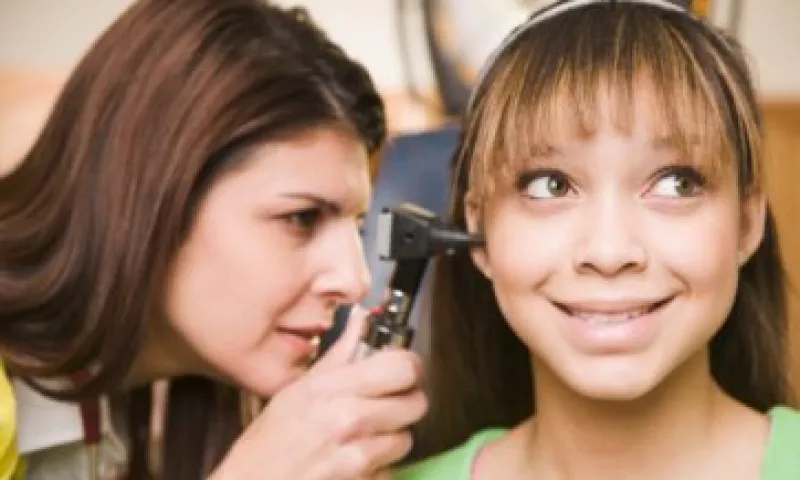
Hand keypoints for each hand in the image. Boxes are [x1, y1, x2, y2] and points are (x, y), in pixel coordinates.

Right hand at [210, 307, 426, 479]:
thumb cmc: (268, 445)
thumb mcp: (297, 391)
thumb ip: (339, 356)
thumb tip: (360, 320)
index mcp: (332, 389)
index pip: (403, 366)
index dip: (409, 367)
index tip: (404, 371)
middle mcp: (349, 420)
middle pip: (416, 403)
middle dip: (404, 405)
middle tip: (385, 407)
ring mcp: (357, 456)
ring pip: (405, 439)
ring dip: (389, 441)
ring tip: (361, 440)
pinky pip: (390, 471)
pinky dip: (377, 470)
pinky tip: (353, 464)